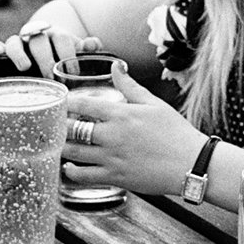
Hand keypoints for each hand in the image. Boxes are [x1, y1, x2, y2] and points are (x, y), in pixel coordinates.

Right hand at [0, 8, 96, 81]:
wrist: (48, 44)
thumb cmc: (65, 54)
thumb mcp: (77, 51)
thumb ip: (87, 48)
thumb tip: (93, 44)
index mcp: (57, 35)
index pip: (62, 38)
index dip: (68, 54)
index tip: (73, 73)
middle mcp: (37, 36)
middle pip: (39, 41)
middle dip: (45, 58)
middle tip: (51, 77)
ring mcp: (20, 42)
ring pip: (15, 41)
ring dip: (19, 53)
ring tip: (24, 67)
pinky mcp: (4, 51)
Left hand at [62, 64, 204, 197]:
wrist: (190, 164)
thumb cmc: (175, 132)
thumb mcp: (154, 103)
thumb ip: (130, 85)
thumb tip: (116, 65)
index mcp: (122, 114)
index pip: (84, 105)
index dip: (67, 103)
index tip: (60, 102)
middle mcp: (112, 136)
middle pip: (72, 129)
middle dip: (60, 126)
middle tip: (53, 125)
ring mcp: (112, 158)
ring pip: (74, 153)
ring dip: (62, 147)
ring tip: (58, 144)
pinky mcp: (114, 178)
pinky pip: (83, 176)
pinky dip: (71, 172)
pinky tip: (68, 167)